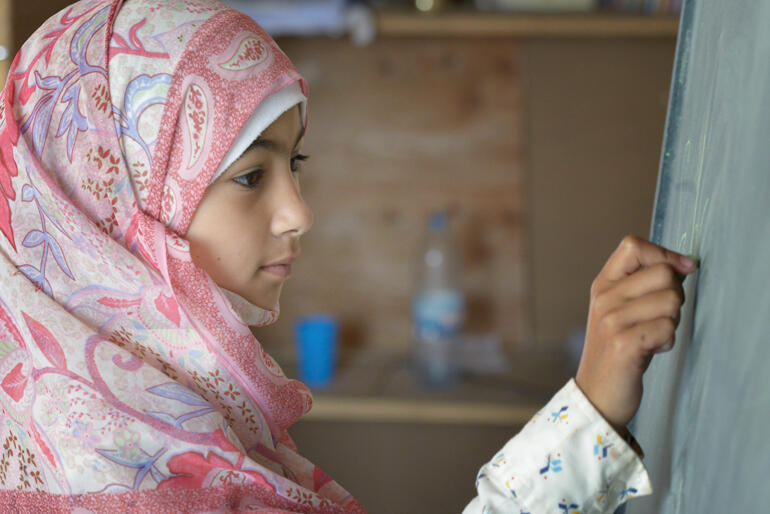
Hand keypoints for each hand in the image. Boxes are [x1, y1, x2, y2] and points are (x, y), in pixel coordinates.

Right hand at [575, 235, 696, 430]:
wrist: (596, 393)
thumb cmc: (616, 349)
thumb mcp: (619, 310)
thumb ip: (641, 286)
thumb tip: (683, 265)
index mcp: (603, 285)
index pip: (633, 246)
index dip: (664, 253)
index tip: (683, 268)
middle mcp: (604, 299)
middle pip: (663, 273)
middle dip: (675, 295)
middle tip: (661, 317)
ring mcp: (611, 321)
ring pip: (671, 301)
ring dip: (672, 321)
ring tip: (653, 336)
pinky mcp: (623, 344)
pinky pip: (668, 328)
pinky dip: (667, 342)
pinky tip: (651, 351)